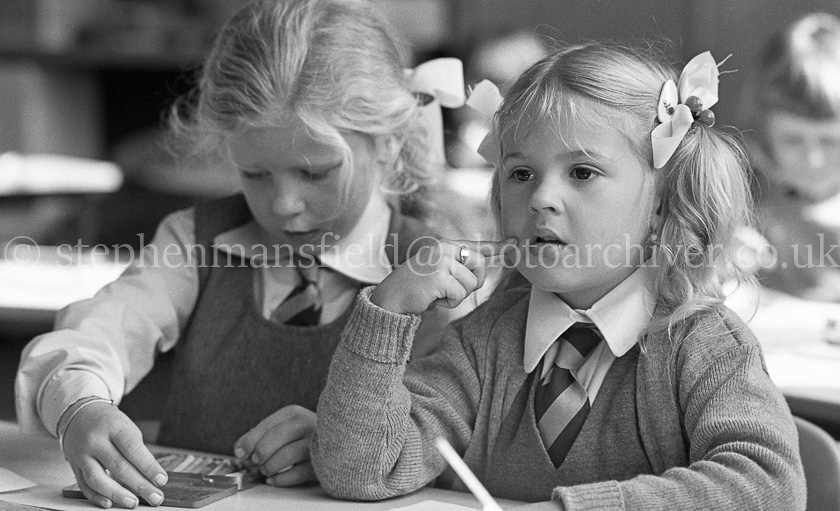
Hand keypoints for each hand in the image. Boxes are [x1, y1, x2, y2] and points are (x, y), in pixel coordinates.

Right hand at [62, 402, 166, 507]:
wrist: (79, 415)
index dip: (148, 466)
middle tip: (155, 498)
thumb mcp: (126, 427)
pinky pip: (83, 485)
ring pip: (97, 479)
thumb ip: (137, 451)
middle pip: (119, 466)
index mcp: (114, 427)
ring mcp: (82, 454)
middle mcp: (95, 441)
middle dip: (139, 485)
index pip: (133, 449)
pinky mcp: (74, 466)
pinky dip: (96, 497)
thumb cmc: (110, 423)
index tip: (161, 481)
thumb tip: (150, 477)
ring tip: (133, 503)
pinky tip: (109, 504)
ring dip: (117, 494)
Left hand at [233, 405, 316, 485]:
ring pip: (288, 454)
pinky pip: (298, 473)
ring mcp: (316, 443)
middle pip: (279, 435)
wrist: (332, 442)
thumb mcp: (280, 427)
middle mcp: (307, 424)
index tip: (240, 453)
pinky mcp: (321, 462)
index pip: (268, 425)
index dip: (250, 441)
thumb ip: (258, 435)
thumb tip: (239, 450)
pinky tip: (274, 479)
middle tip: (255, 461)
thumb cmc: (300, 435)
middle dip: (262, 451)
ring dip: (270, 466)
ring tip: (266, 470)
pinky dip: (281, 479)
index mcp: (294, 413)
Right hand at [371, 238, 516, 314]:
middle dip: (472, 283)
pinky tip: (433, 298)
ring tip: (437, 293)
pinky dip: (448, 302)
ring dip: (457, 295)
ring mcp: (441, 260)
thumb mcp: (440, 273)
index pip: (477, 246)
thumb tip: (485, 264)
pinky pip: (460, 294)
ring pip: (471, 283)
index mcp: (445, 246)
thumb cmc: (417, 290)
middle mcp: (444, 249)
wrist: (390, 299)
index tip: (515, 244)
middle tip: (450, 290)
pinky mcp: (439, 275)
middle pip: (480, 266)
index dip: (498, 247)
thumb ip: (459, 267)